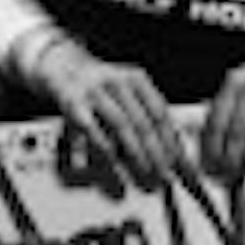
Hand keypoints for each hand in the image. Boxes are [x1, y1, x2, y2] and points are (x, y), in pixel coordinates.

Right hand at [35, 38, 185, 182]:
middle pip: (143, 121)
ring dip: (136, 153)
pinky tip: (112, 169)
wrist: (63, 67)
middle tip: (166, 177)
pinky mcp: (73, 105)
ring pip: (121, 125)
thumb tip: (178, 152)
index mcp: (136, 79)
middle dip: (157, 153)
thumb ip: (151, 116)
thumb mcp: (129, 92)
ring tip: (147, 176)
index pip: (160, 113)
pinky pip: (91, 131)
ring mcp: (95, 93)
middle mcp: (117, 82)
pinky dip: (102, 151)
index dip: (172, 140)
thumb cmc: (105, 88)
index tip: (180, 165)